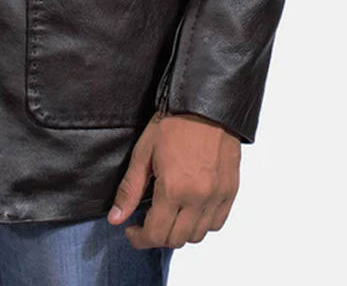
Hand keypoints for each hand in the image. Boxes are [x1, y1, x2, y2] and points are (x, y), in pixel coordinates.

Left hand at [108, 110, 240, 248]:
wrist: (206, 105)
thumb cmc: (173, 123)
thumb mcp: (143, 152)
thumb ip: (130, 189)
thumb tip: (116, 218)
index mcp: (174, 189)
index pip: (155, 234)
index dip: (139, 239)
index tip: (131, 231)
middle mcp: (198, 198)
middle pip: (176, 240)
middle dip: (157, 236)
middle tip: (147, 222)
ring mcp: (217, 196)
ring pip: (198, 235)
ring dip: (180, 231)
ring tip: (169, 213)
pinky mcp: (230, 191)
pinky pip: (217, 223)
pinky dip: (202, 223)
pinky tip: (190, 208)